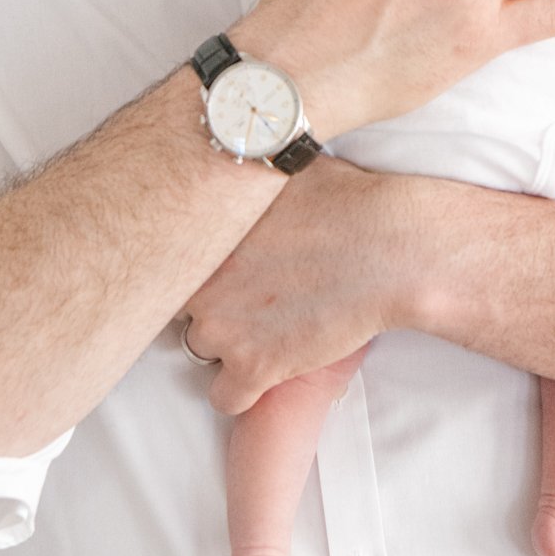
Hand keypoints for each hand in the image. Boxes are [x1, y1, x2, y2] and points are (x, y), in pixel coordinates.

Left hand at [180, 155, 413, 412]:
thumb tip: (233, 158)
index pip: (166, 259)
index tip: (221, 265)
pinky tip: (271, 366)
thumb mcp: (278, 170)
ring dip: (227, 342)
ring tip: (268, 325)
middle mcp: (198, 281)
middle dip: (210, 302)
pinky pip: (225, 397)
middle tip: (250, 294)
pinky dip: (245, 389)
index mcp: (199, 232)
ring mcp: (222, 328)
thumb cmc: (344, 199)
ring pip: (198, 350)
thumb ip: (239, 179)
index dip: (196, 264)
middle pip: (179, 306)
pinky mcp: (254, 367)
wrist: (388, 247)